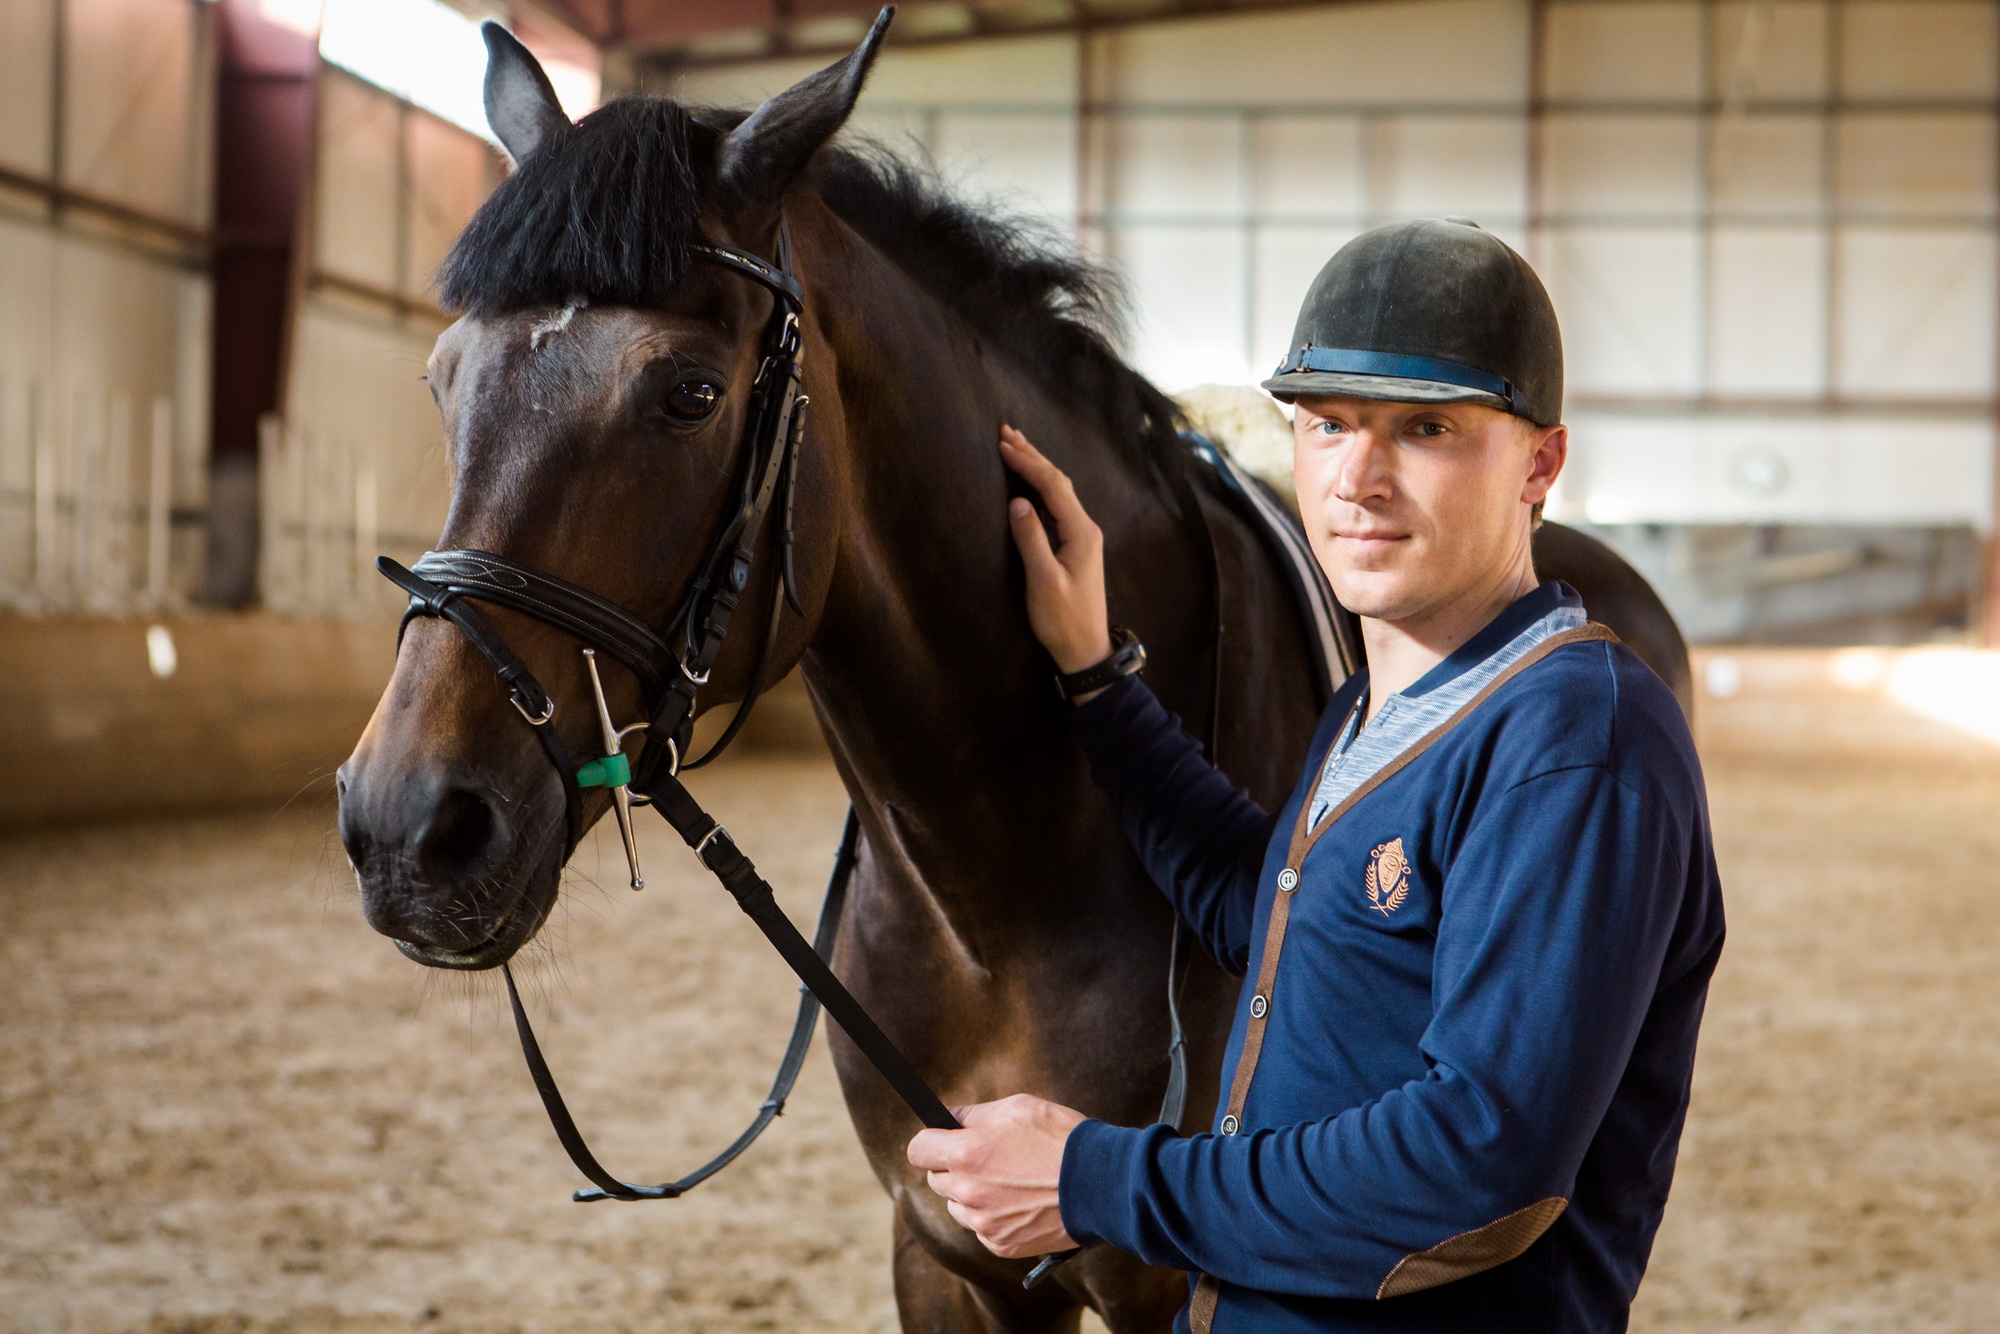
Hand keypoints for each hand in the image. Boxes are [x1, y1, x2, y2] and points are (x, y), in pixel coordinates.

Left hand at [907, 1093, 1085, 1258]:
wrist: (1102, 1182)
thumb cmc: (1061, 1138)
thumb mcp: (1016, 1107)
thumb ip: (974, 1114)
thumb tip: (949, 1118)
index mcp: (967, 1154)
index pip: (918, 1149)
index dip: (930, 1141)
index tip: (941, 1139)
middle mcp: (969, 1192)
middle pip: (937, 1180)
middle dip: (953, 1166)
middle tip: (986, 1157)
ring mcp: (985, 1223)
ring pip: (958, 1207)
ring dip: (971, 1194)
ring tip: (1008, 1181)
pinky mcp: (1002, 1244)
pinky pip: (982, 1229)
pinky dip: (993, 1217)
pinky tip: (1020, 1202)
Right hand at [999, 425, 1112, 677]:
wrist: (1086, 650)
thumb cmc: (1063, 620)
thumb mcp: (1042, 582)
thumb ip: (1031, 540)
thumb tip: (1017, 503)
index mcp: (1080, 533)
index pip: (1052, 486)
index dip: (1028, 463)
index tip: (1002, 445)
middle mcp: (1085, 529)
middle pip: (1058, 482)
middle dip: (1032, 456)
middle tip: (1006, 432)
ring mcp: (1082, 537)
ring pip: (1058, 492)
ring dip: (1036, 468)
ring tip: (1015, 446)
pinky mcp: (1075, 547)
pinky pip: (1057, 506)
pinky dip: (1040, 488)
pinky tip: (1029, 483)